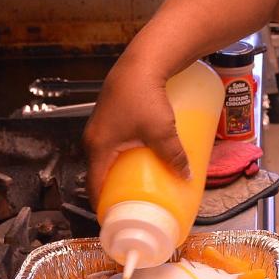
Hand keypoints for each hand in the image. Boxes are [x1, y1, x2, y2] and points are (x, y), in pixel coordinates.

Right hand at [84, 55, 189, 205]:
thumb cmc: (144, 95)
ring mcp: (101, 125)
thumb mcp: (162, 131)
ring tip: (139, 181)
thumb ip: (173, 156)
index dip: (104, 205)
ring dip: (120, 170)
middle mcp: (93, 137)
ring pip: (108, 156)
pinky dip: (124, 152)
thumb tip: (185, 176)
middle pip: (101, 172)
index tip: (116, 217)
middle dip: (115, 189)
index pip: (95, 186)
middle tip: (133, 202)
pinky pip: (114, 141)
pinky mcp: (112, 114)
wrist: (142, 61)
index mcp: (97, 147)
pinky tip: (141, 153)